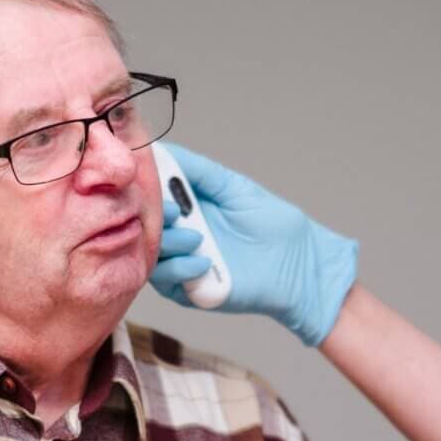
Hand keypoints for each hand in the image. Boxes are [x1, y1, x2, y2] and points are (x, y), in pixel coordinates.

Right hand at [150, 144, 358, 346]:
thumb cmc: (273, 224)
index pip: (148, 194)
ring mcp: (181, 261)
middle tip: (175, 212)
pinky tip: (204, 262)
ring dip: (168, 243)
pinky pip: (165, 281)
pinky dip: (179, 269)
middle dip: (153, 215)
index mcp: (184, 205)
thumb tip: (159, 149)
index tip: (147, 179)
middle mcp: (177, 232)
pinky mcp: (188, 290)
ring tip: (197, 238)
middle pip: (142, 223)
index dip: (145, 187)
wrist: (298, 264)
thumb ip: (198, 170)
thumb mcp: (233, 187)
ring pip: (149, 252)